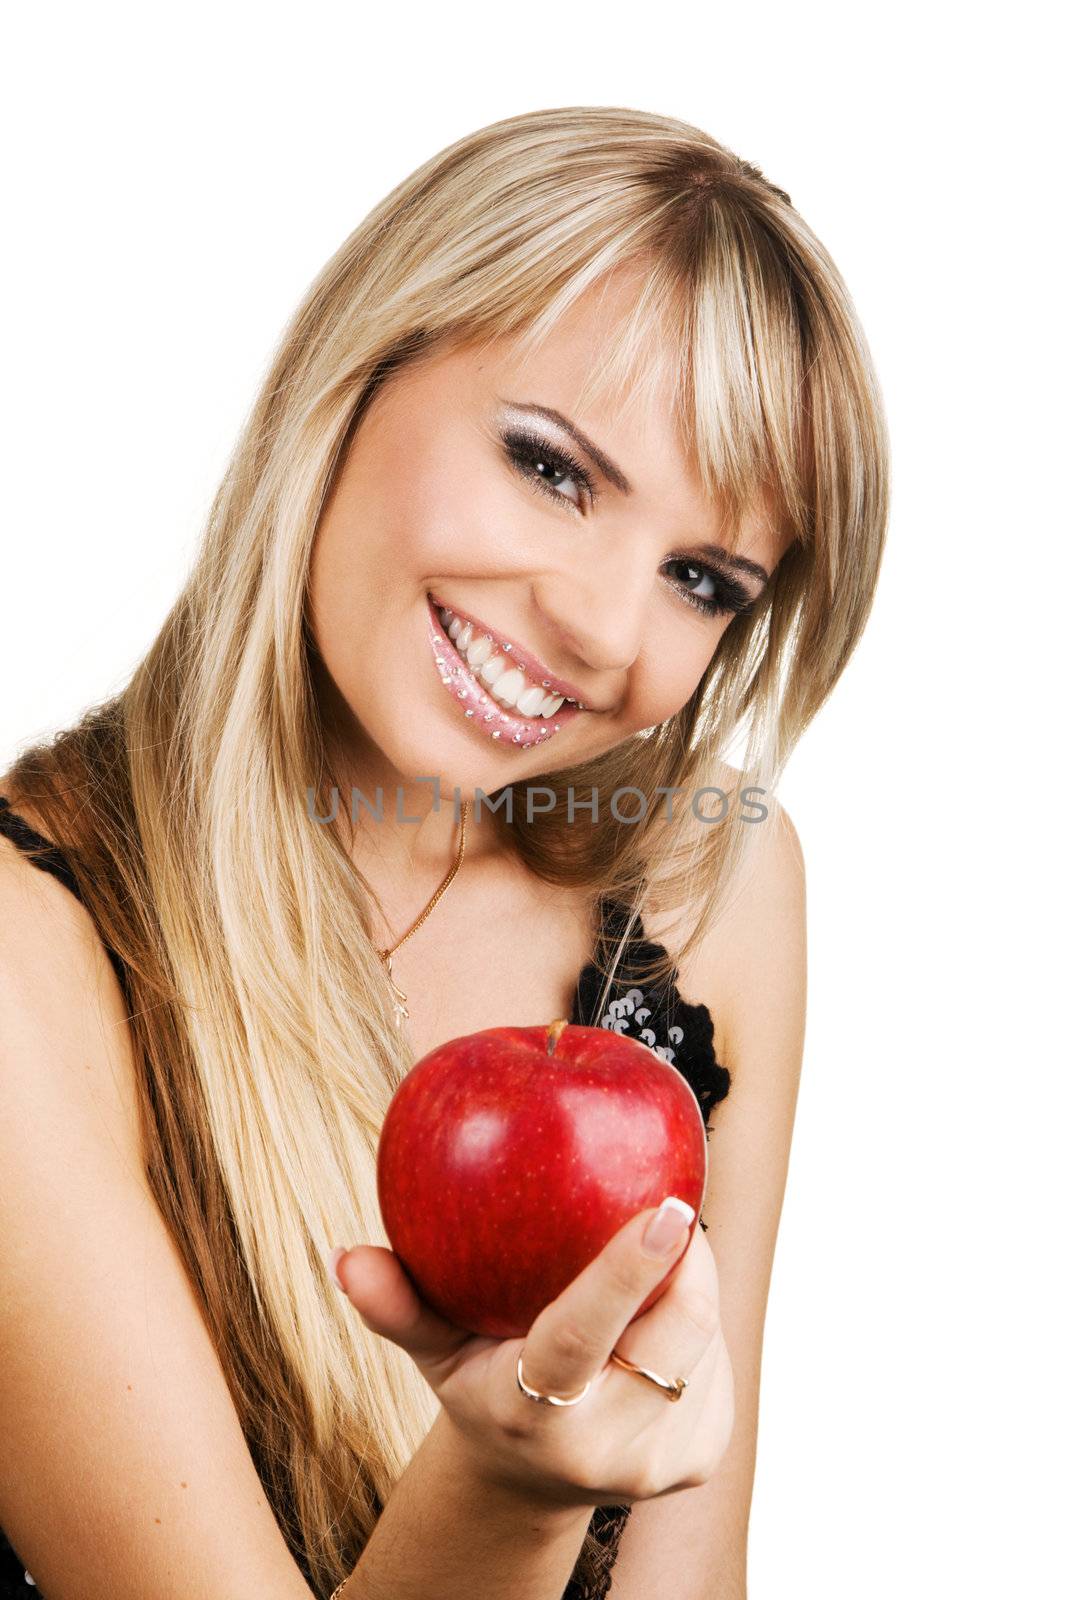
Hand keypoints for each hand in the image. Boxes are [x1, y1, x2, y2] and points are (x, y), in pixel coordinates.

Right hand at [331, 1199, 734, 1510]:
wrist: (532, 1479)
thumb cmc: (480, 1382)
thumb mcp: (435, 1347)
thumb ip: (397, 1303)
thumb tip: (345, 1257)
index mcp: (535, 1416)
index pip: (582, 1336)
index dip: (626, 1270)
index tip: (669, 1205)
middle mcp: (606, 1452)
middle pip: (675, 1334)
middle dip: (686, 1259)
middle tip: (669, 1203)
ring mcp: (663, 1465)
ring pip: (705, 1341)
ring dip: (687, 1286)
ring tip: (650, 1264)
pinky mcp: (703, 1459)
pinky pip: (717, 1361)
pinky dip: (694, 1319)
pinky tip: (660, 1307)